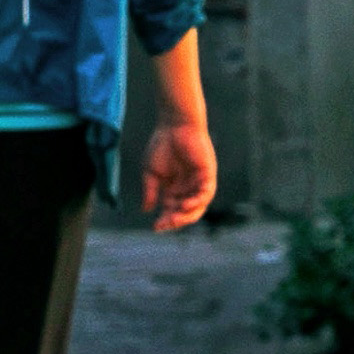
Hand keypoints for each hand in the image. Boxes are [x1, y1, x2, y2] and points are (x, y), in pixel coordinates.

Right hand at [139, 100, 218, 232]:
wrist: (174, 125)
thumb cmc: (162, 145)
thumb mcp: (151, 173)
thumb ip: (151, 191)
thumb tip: (146, 210)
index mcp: (174, 189)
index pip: (172, 210)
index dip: (165, 220)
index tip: (155, 228)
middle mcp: (188, 188)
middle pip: (185, 212)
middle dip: (175, 221)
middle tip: (165, 225)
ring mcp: (199, 182)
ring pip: (197, 206)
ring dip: (187, 215)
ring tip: (175, 219)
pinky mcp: (207, 174)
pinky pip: (206, 193)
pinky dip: (197, 201)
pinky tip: (186, 205)